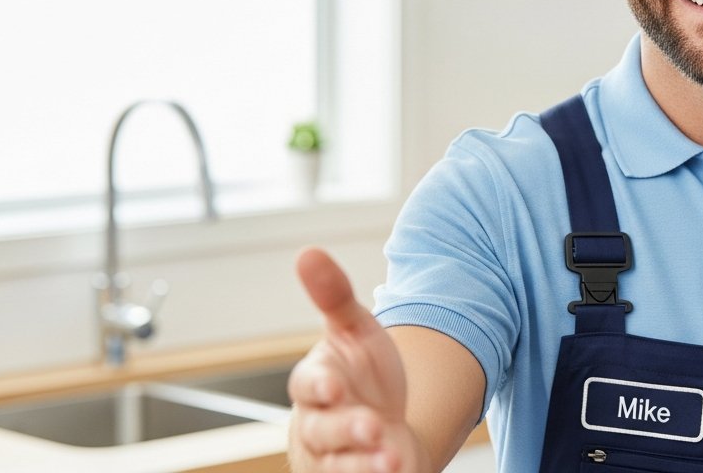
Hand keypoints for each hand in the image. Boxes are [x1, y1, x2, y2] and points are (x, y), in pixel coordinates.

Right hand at [288, 247, 428, 472]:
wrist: (387, 422)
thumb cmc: (364, 374)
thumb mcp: (356, 331)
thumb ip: (334, 296)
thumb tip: (308, 252)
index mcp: (315, 385)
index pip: (306, 386)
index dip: (318, 387)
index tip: (334, 386)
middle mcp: (318, 426)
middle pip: (323, 431)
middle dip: (347, 429)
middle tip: (373, 426)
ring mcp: (335, 460)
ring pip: (338, 467)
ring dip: (362, 466)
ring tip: (391, 459)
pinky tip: (397, 471)